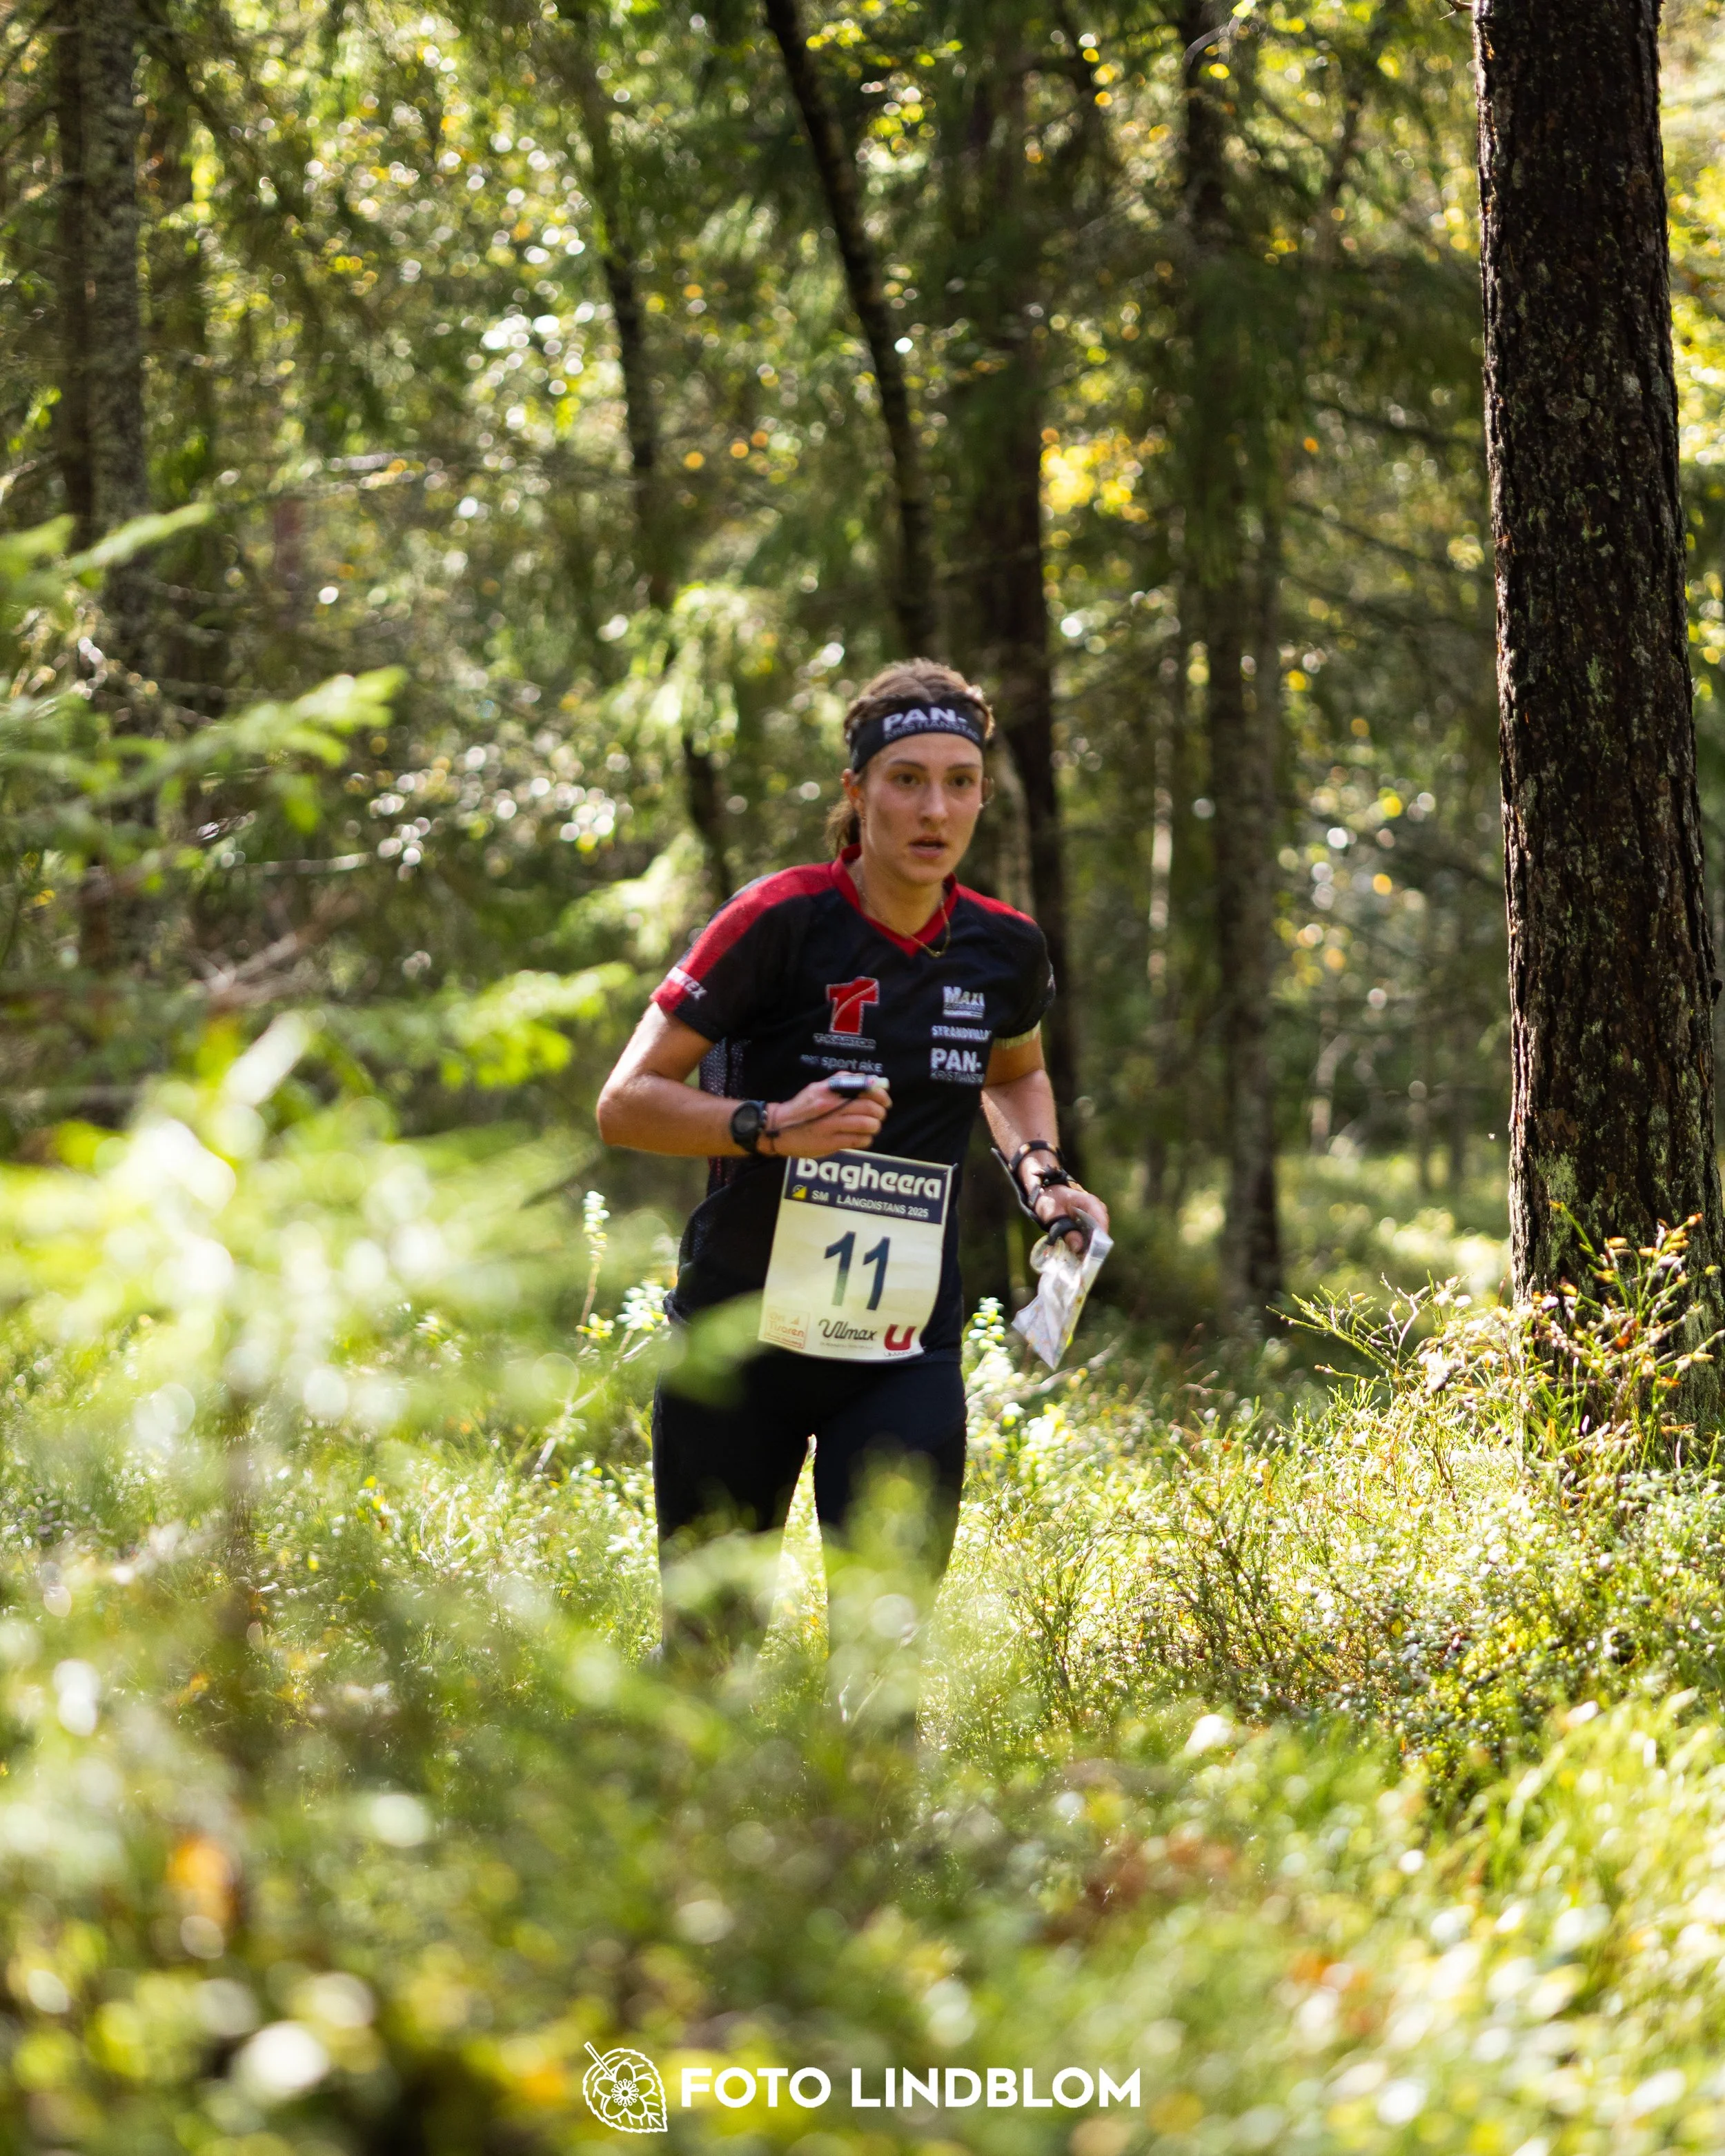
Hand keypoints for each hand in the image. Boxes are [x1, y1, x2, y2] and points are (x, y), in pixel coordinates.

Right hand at [765, 1075, 890, 1158]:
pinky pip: (858, 1141)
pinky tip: (862, 1138)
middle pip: (868, 1107)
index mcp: (829, 1092)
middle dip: (880, 1112)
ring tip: (872, 1127)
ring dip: (875, 1126)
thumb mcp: (816, 1089)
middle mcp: (831, 1108)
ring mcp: (831, 1126)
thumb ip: (839, 1083)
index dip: (880, 1094)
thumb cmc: (801, 1108)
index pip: (863, 1088)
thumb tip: (865, 1079)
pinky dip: (866, 1139)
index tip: (885, 1100)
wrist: (777, 1129)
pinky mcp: (831, 1143)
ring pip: (866, 1125)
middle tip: (880, 1115)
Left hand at [1029, 1179, 1108, 1253]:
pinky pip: (1092, 1236)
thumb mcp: (1052, 1215)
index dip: (1098, 1240)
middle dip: (1093, 1248)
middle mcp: (1097, 1209)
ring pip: (1098, 1237)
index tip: (1090, 1255)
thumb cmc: (1050, 1201)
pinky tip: (1077, 1254)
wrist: (1048, 1193)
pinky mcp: (1092, 1224)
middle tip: (1082, 1262)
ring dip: (1089, 1248)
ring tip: (1078, 1260)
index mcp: (1090, 1202)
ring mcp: (1096, 1217)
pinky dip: (1085, 1245)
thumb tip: (1078, 1247)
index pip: (1101, 1222)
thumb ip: (1065, 1230)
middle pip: (1101, 1232)